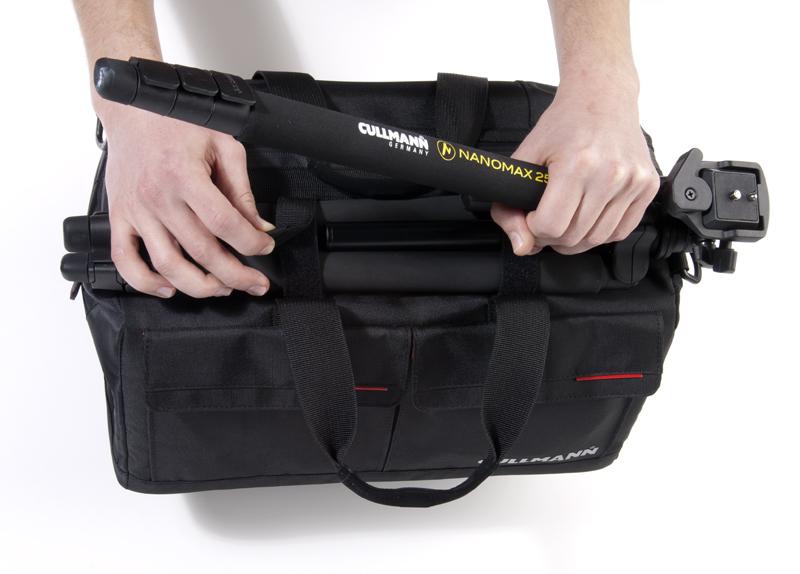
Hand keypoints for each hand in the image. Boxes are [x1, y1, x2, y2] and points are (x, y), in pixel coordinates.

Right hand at [100, 105, 274, 297]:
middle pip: (201, 251)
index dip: (250, 242)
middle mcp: (158, 197)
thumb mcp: (223, 145)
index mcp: (185, 176)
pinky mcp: (119, 217)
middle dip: (236, 275)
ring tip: (221, 288)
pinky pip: (124, 259)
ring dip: (198, 286)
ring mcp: (136, 211)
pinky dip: (144, 281)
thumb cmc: (177, 121)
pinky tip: (169, 288)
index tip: (265, 245)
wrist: (132, 108)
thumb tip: (260, 225)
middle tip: (255, 283)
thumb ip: (241, 189)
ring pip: (166, 264)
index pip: (224, 223)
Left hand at [491, 78, 659, 255]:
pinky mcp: (649, 186)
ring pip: (598, 239)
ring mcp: (633, 181)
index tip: (533, 217)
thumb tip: (522, 247)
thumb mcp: (525, 158)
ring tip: (566, 218)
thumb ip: (509, 207)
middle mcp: (610, 174)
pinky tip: (588, 216)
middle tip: (546, 220)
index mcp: (577, 164)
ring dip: (576, 238)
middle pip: (574, 237)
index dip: (535, 229)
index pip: (552, 226)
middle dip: (552, 236)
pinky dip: (601, 232)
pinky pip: (621, 231)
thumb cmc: (564, 124)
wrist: (603, 96)